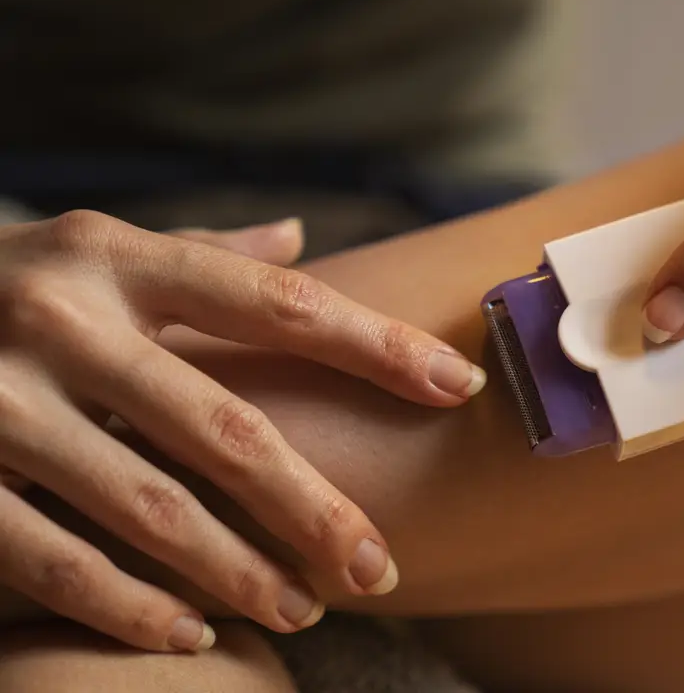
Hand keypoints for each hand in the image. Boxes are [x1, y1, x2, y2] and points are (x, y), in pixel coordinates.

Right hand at [0, 213, 485, 650]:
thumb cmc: (5, 290)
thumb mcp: (92, 253)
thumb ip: (198, 254)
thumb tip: (302, 234)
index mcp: (114, 257)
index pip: (278, 301)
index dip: (376, 347)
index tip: (456, 386)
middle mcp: (59, 315)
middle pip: (228, 425)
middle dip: (317, 506)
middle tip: (380, 567)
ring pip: (148, 507)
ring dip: (239, 569)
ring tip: (305, 607)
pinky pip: (53, 559)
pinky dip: (132, 605)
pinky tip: (195, 632)